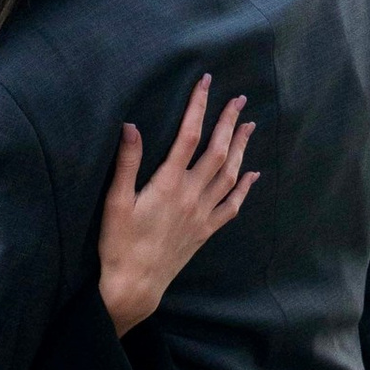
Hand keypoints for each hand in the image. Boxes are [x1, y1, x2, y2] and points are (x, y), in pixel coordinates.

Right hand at [97, 76, 257, 334]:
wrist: (135, 285)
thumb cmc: (119, 243)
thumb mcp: (116, 201)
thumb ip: (126, 163)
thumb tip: (131, 126)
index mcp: (168, 184)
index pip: (189, 135)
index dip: (199, 107)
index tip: (207, 84)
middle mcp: (191, 196)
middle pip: (218, 151)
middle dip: (229, 122)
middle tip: (239, 99)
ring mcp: (202, 214)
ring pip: (230, 174)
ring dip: (241, 148)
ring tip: (249, 126)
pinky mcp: (205, 231)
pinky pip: (232, 206)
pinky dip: (245, 188)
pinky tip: (253, 175)